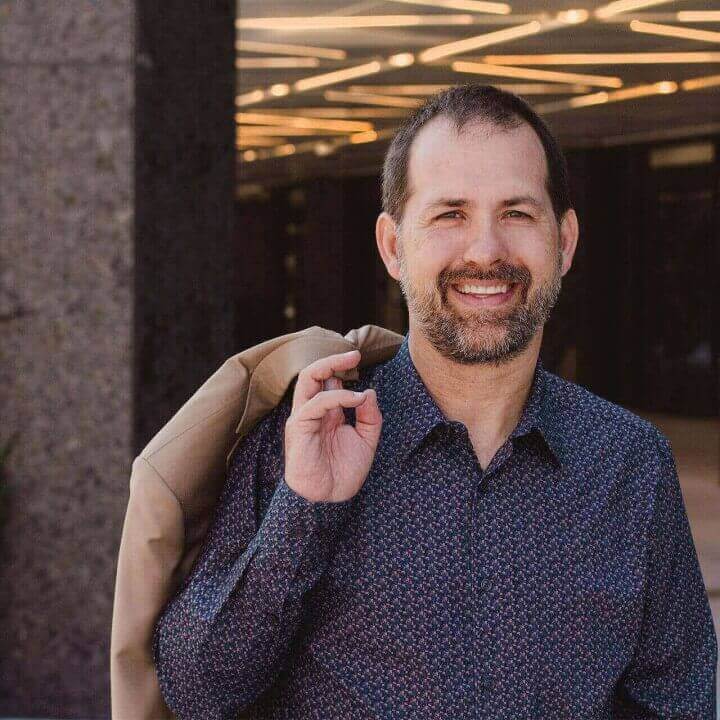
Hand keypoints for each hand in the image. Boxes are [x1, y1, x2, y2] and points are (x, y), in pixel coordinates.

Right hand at [283, 350, 382, 502]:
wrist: (329, 500)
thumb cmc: (344, 472)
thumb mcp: (366, 441)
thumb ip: (370, 416)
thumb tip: (369, 391)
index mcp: (327, 413)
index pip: (328, 381)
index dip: (342, 368)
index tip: (359, 359)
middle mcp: (313, 411)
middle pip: (313, 374)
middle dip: (332, 359)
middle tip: (354, 354)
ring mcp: (304, 417)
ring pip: (307, 380)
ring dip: (329, 367)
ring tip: (351, 363)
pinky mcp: (299, 427)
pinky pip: (315, 403)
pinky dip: (337, 396)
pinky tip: (356, 399)